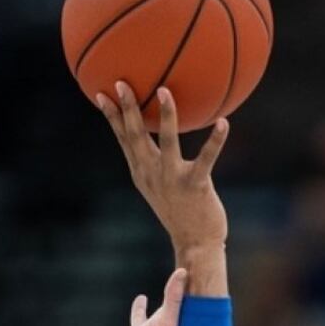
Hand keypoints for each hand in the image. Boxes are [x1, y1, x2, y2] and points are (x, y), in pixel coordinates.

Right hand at [98, 82, 229, 254]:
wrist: (194, 243)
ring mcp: (171, 179)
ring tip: (164, 90)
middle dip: (127, 108)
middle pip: (135, 136)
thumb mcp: (161, 184)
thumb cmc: (181, 210)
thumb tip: (157, 137)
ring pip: (167, 141)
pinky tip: (224, 123)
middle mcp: (152, 173)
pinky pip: (206, 159)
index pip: (123, 138)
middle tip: (122, 82)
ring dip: (166, 115)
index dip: (111, 116)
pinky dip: (215, 141)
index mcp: (142, 171)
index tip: (100, 92)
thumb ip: (155, 161)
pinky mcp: (195, 185)